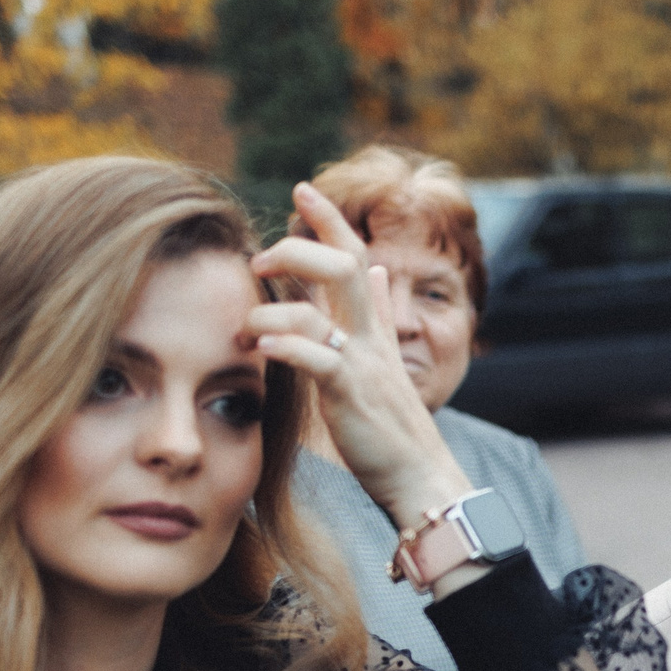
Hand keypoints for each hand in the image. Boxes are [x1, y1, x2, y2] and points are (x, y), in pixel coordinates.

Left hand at [247, 183, 468, 528]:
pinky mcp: (351, 396)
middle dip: (298, 249)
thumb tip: (382, 274)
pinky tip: (261, 350)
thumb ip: (380, 316)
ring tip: (246, 332)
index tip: (303, 189)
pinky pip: (317, 359)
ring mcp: (363, 366)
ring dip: (270, 314)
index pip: (357, 258)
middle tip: (260, 259)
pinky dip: (286, 347)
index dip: (331, 221)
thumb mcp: (387, 364)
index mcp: (374, 331)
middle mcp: (371, 340)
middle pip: (344, 267)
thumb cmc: (395, 432)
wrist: (423, 481)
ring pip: (317, 313)